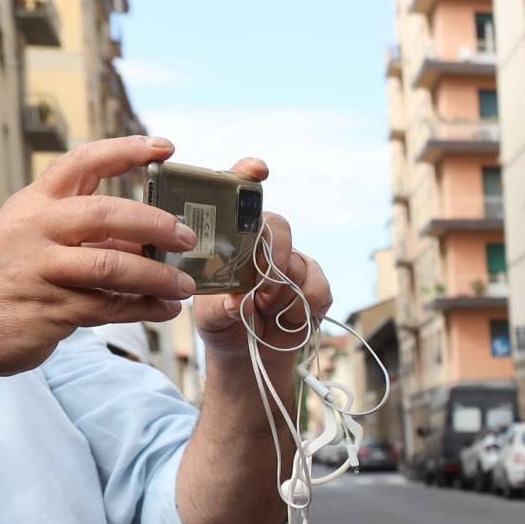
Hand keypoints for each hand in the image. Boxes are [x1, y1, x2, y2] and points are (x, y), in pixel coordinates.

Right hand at [0, 136, 197, 386]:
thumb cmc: (2, 282)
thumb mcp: (32, 243)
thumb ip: (83, 236)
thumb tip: (147, 241)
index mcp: (32, 205)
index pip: (81, 162)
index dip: (125, 150)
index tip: (164, 147)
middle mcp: (33, 230)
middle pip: (106, 214)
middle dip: (156, 224)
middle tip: (187, 237)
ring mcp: (39, 269)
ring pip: (112, 265)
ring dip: (157, 276)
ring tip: (185, 285)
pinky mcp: (49, 310)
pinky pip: (109, 307)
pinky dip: (143, 309)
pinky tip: (164, 310)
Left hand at [191, 160, 332, 376]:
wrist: (247, 354)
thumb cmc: (221, 322)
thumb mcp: (207, 314)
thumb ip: (220, 306)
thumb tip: (241, 300)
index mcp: (232, 238)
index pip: (240, 197)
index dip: (248, 176)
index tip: (257, 169)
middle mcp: (264, 243)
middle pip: (278, 226)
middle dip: (273, 256)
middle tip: (261, 288)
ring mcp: (292, 262)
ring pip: (298, 264)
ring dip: (282, 295)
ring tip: (265, 313)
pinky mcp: (314, 285)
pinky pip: (317, 289)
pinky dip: (300, 309)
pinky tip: (285, 320)